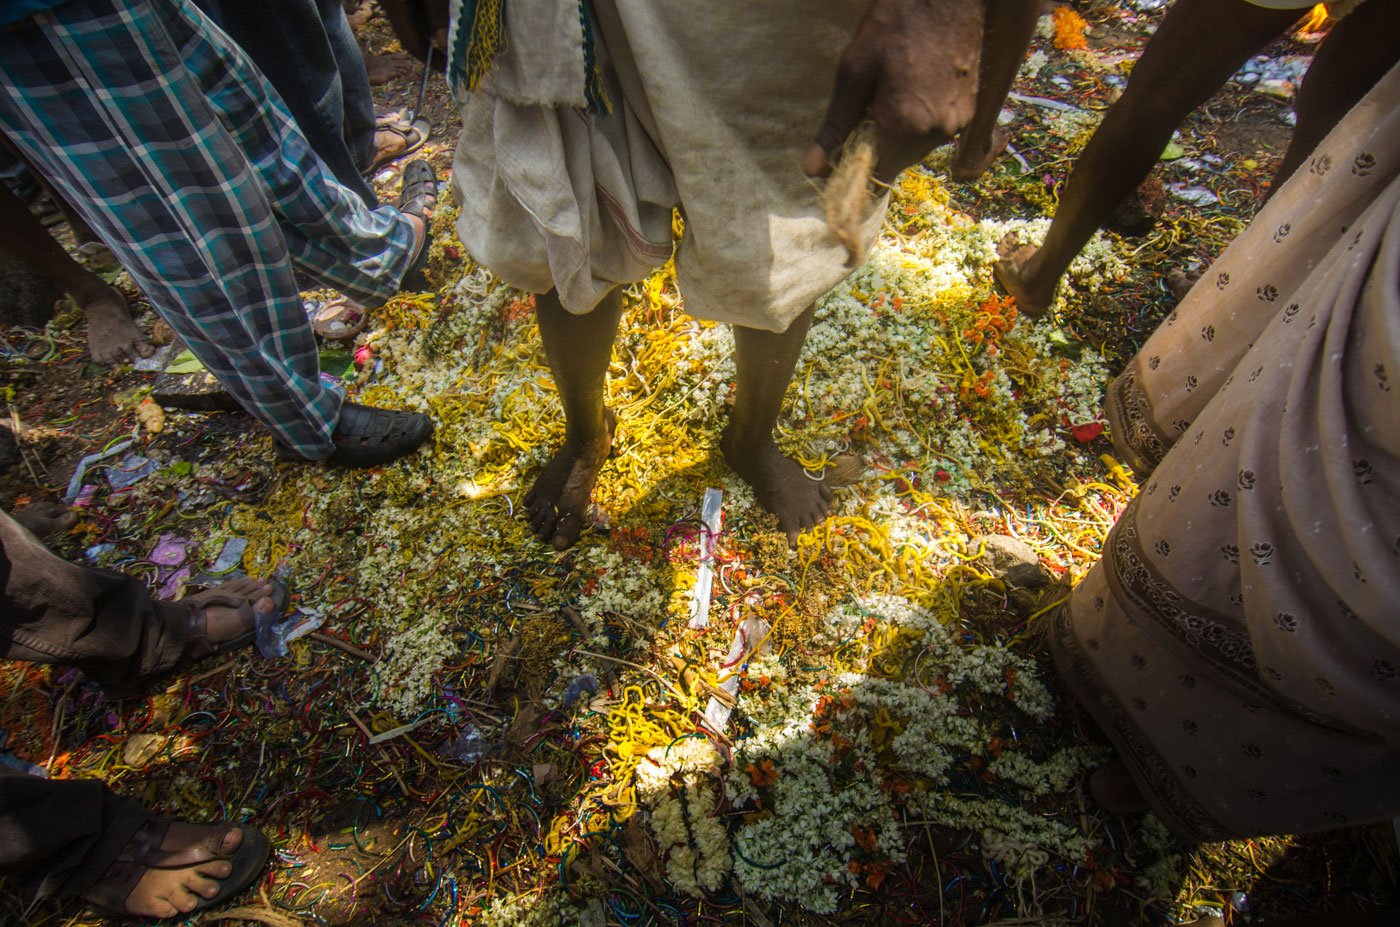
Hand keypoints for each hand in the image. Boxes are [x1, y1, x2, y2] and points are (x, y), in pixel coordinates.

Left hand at [804, 0, 983, 182]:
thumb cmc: (896, 25)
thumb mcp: (854, 72)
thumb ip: (835, 126)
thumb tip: (813, 170)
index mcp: (905, 127)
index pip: (878, 177)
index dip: (858, 171)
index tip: (844, 155)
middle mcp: (936, 133)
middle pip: (898, 163)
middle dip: (879, 146)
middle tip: (868, 109)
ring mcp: (958, 122)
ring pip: (918, 148)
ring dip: (901, 132)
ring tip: (893, 93)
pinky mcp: (971, 111)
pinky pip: (937, 131)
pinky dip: (921, 120)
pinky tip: (914, 89)